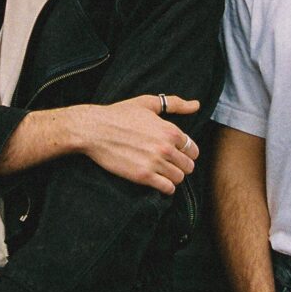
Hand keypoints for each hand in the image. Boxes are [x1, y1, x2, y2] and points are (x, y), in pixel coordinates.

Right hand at [79, 94, 199, 194]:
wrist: (94, 129)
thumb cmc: (119, 114)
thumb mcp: (148, 103)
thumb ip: (175, 104)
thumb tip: (196, 105)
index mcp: (170, 130)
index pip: (193, 149)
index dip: (185, 152)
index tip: (175, 152)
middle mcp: (166, 147)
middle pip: (189, 166)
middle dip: (180, 165)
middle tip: (169, 163)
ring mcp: (155, 163)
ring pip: (179, 178)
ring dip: (173, 177)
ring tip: (162, 172)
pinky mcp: (143, 176)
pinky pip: (167, 188)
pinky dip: (165, 187)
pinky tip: (157, 180)